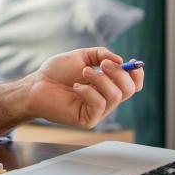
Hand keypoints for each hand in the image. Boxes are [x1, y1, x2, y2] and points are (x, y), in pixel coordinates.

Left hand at [25, 48, 143, 128]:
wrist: (37, 84)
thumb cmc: (57, 71)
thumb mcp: (82, 56)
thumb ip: (101, 54)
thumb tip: (120, 60)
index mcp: (108, 85)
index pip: (133, 85)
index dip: (137, 74)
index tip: (132, 62)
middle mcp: (106, 99)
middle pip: (129, 90)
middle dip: (119, 74)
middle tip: (104, 63)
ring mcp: (98, 111)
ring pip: (115, 96)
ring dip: (101, 79)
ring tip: (84, 72)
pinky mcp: (88, 119)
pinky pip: (99, 105)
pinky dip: (90, 91)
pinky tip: (76, 86)